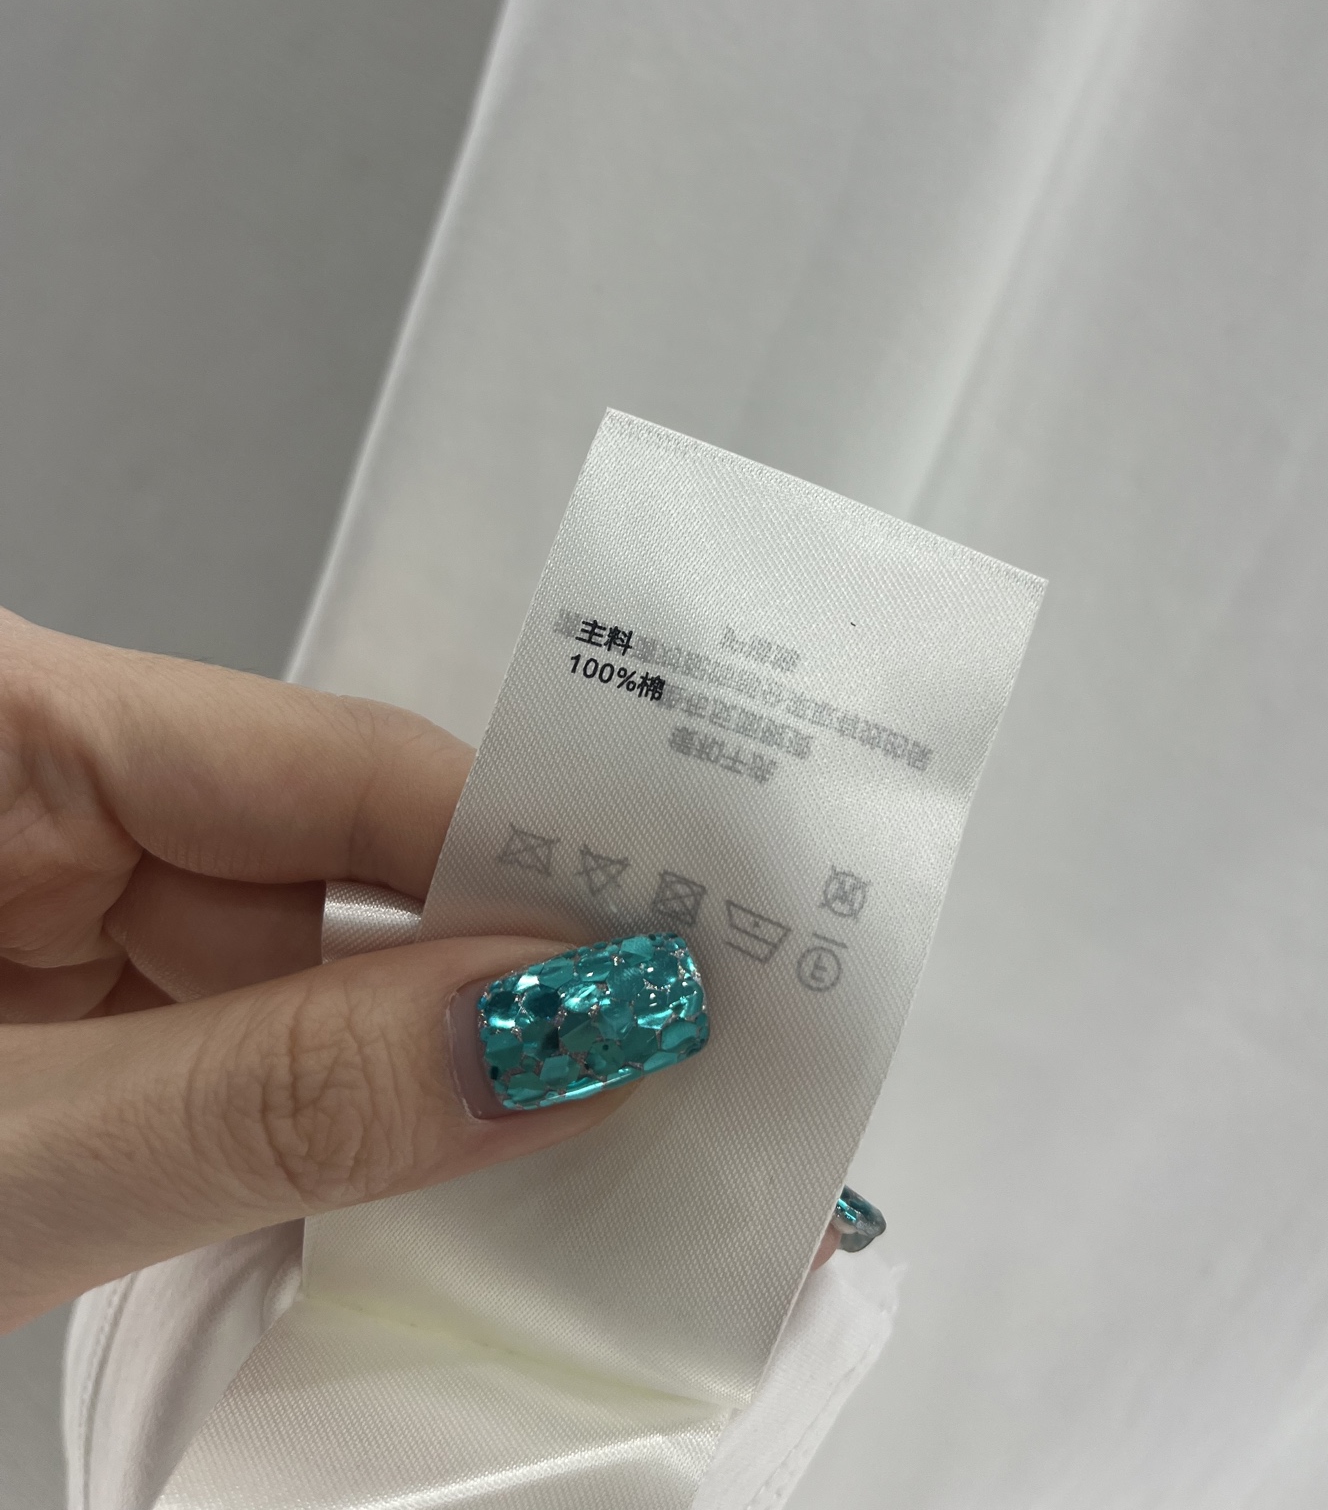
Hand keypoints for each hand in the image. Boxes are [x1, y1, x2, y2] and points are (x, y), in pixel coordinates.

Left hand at [0, 610, 627, 1330]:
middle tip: (664, 1082)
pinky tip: (410, 1184)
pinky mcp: (37, 997)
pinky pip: (218, 1030)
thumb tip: (550, 1034)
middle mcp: (35, 785)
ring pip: (286, 964)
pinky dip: (303, 1116)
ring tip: (572, 1166)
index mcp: (10, 726)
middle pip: (332, 861)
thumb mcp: (7, 1163)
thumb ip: (273, 1097)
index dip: (523, 860)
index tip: (678, 957)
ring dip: (399, 1078)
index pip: (337, 760)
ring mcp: (33, 895)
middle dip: (483, 989)